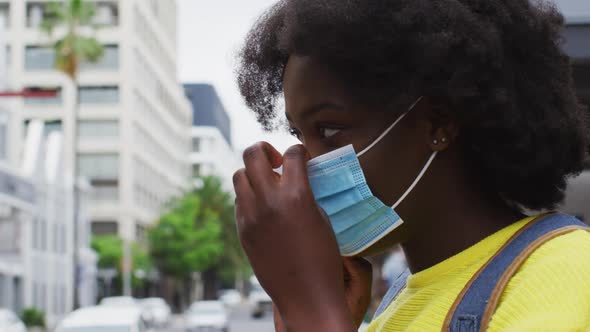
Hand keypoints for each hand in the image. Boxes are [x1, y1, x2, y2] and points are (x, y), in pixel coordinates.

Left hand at [234, 142, 354, 331]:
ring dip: (254, 173)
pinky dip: (249, 196)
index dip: (299, 150)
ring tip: (268, 184)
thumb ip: (304, 192)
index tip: (301, 156)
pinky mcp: (242, 230)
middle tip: (277, 161)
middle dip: (265, 150)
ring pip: (239, 175)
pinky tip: (264, 206)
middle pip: (253, 154)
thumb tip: (293, 178)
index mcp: (296, 195)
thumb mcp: (321, 218)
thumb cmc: (322, 257)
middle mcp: (268, 201)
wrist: (306, 294)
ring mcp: (250, 215)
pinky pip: (239, 201)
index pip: (292, 154)